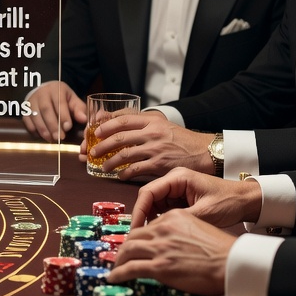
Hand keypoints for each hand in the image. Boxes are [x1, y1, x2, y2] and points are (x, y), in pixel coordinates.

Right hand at [22, 81, 86, 141]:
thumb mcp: (72, 100)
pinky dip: (33, 129)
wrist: (45, 91)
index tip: (68, 127)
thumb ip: (79, 109)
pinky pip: (26, 119)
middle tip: (59, 137)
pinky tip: (41, 136)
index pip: (59, 102)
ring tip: (51, 139)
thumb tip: (84, 119)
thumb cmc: (62, 98)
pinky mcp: (24, 108)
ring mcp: (31, 100)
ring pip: (35, 115)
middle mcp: (42, 93)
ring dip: (43, 128)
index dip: (63, 115)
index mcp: (56, 89)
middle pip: (46, 109)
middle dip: (53, 125)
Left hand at [90, 110, 212, 178]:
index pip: (122, 119)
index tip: (94, 132)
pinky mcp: (158, 165)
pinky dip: (124, 173)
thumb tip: (119, 124)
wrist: (203, 152)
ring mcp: (154, 149)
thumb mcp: (163, 124)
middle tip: (92, 152)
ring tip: (103, 166)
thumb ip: (143, 123)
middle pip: (119, 137)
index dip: (105, 125)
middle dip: (101, 146)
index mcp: (151, 120)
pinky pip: (135, 169)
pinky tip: (119, 176)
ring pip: (124, 155)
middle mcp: (152, 133)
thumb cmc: (181, 139)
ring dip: (109, 162)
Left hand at [107, 209, 234, 294]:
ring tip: (114, 268)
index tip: (135, 245)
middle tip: (120, 256)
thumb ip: (182, 234)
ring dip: (118, 260)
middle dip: (125, 248)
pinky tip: (112, 278)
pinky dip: (118, 273)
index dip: (139, 237)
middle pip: (134, 236)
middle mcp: (163, 228)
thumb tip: (173, 246)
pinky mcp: (159, 265)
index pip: (148, 226)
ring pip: (127, 250)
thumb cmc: (223, 251)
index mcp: (174, 217)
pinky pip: (130, 268)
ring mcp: (159, 247)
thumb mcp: (200, 229)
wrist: (232, 262)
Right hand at [132, 167, 262, 227]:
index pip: (147, 192)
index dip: (138, 211)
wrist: (246, 201)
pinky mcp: (180, 199)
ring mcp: (176, 190)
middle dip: (143, 217)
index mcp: (177, 177)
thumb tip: (156, 232)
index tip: (135, 229)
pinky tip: (162, 234)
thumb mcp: (203, 213)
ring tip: (150, 238)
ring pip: (154, 206)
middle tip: (139, 237)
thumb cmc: (229, 202)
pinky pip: (164, 210)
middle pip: (148, 199)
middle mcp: (174, 181)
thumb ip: (177, 220)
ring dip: (152, 220)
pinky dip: (161, 221)